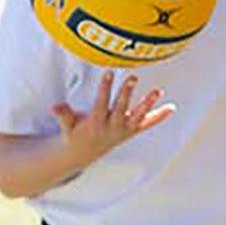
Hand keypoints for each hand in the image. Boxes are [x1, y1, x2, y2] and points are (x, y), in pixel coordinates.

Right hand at [50, 70, 173, 167]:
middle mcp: (112, 127)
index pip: (101, 102)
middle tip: (133, 77)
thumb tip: (54, 107)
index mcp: (96, 122)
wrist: (85, 153)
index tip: (108, 72)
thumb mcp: (67, 125)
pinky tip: (171, 108)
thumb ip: (63, 115)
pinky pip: (147, 124)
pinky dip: (159, 116)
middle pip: (121, 108)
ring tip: (157, 91)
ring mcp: (124, 130)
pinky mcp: (131, 131)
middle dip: (127, 93)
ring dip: (148, 104)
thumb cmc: (75, 134)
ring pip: (138, 117)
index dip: (105, 88)